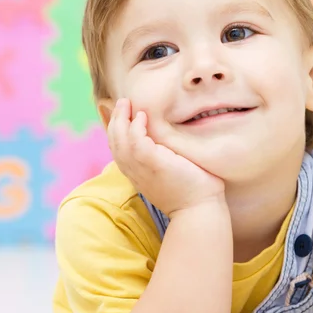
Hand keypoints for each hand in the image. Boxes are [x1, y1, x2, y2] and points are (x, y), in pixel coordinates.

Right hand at [107, 98, 225, 216]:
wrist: (199, 209)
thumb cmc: (191, 192)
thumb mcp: (170, 174)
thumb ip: (163, 159)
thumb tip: (169, 145)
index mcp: (137, 174)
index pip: (118, 150)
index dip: (116, 130)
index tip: (122, 115)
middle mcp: (135, 172)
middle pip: (114, 142)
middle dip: (115, 120)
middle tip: (122, 102)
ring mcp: (142, 169)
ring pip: (120, 140)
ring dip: (121, 119)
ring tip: (127, 103)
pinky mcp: (154, 164)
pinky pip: (136, 141)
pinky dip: (136, 127)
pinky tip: (142, 116)